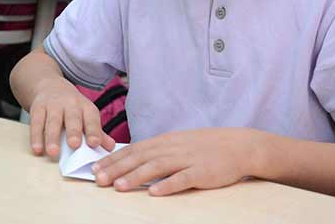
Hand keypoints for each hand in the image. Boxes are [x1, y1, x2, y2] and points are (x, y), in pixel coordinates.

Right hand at [29, 77, 114, 158]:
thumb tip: (111, 147)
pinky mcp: (38, 108)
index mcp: (85, 107)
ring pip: (52, 121)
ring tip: (53, 152)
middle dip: (74, 131)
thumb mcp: (86, 115)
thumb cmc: (72, 107)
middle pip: (72, 118)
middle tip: (74, 144)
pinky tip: (37, 149)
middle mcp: (70, 104)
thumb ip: (97, 132)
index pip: (91, 119)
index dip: (94, 131)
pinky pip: (36, 123)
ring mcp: (53, 105)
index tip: (94, 143)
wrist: (49, 86)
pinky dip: (36, 137)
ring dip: (52, 137)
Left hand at [92, 128, 259, 195]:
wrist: (239, 145)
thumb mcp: (179, 144)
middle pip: (140, 157)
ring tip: (118, 186)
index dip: (114, 158)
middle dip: (117, 168)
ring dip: (136, 176)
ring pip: (157, 167)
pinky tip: (155, 193)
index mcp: (165, 141)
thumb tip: (133, 161)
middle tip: (98, 179)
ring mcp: (187, 159)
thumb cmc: (206, 147)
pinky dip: (168, 185)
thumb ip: (157, 152)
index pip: (134, 149)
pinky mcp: (202, 172)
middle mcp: (172, 148)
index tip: (95, 168)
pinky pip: (183, 179)